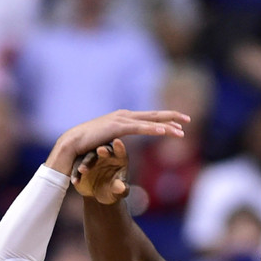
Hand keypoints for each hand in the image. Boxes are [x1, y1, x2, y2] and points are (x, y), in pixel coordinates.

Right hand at [45, 109, 187, 175]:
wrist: (71, 142)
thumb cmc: (86, 145)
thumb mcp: (106, 141)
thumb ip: (115, 140)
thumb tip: (118, 145)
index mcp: (122, 118)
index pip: (148, 117)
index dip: (164, 119)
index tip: (178, 123)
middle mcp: (124, 115)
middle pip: (153, 115)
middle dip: (172, 117)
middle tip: (188, 120)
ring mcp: (121, 119)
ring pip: (150, 121)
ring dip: (167, 126)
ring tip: (182, 131)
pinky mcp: (118, 126)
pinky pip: (140, 128)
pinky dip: (153, 129)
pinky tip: (165, 131)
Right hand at [72, 138, 129, 204]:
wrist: (99, 197)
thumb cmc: (113, 191)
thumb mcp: (118, 192)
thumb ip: (120, 189)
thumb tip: (121, 188)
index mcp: (118, 158)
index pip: (120, 151)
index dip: (119, 147)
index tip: (117, 142)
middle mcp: (105, 156)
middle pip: (103, 150)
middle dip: (102, 150)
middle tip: (100, 150)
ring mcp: (91, 160)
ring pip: (87, 158)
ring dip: (85, 163)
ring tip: (82, 170)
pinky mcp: (80, 166)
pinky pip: (76, 168)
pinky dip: (75, 174)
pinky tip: (76, 182)